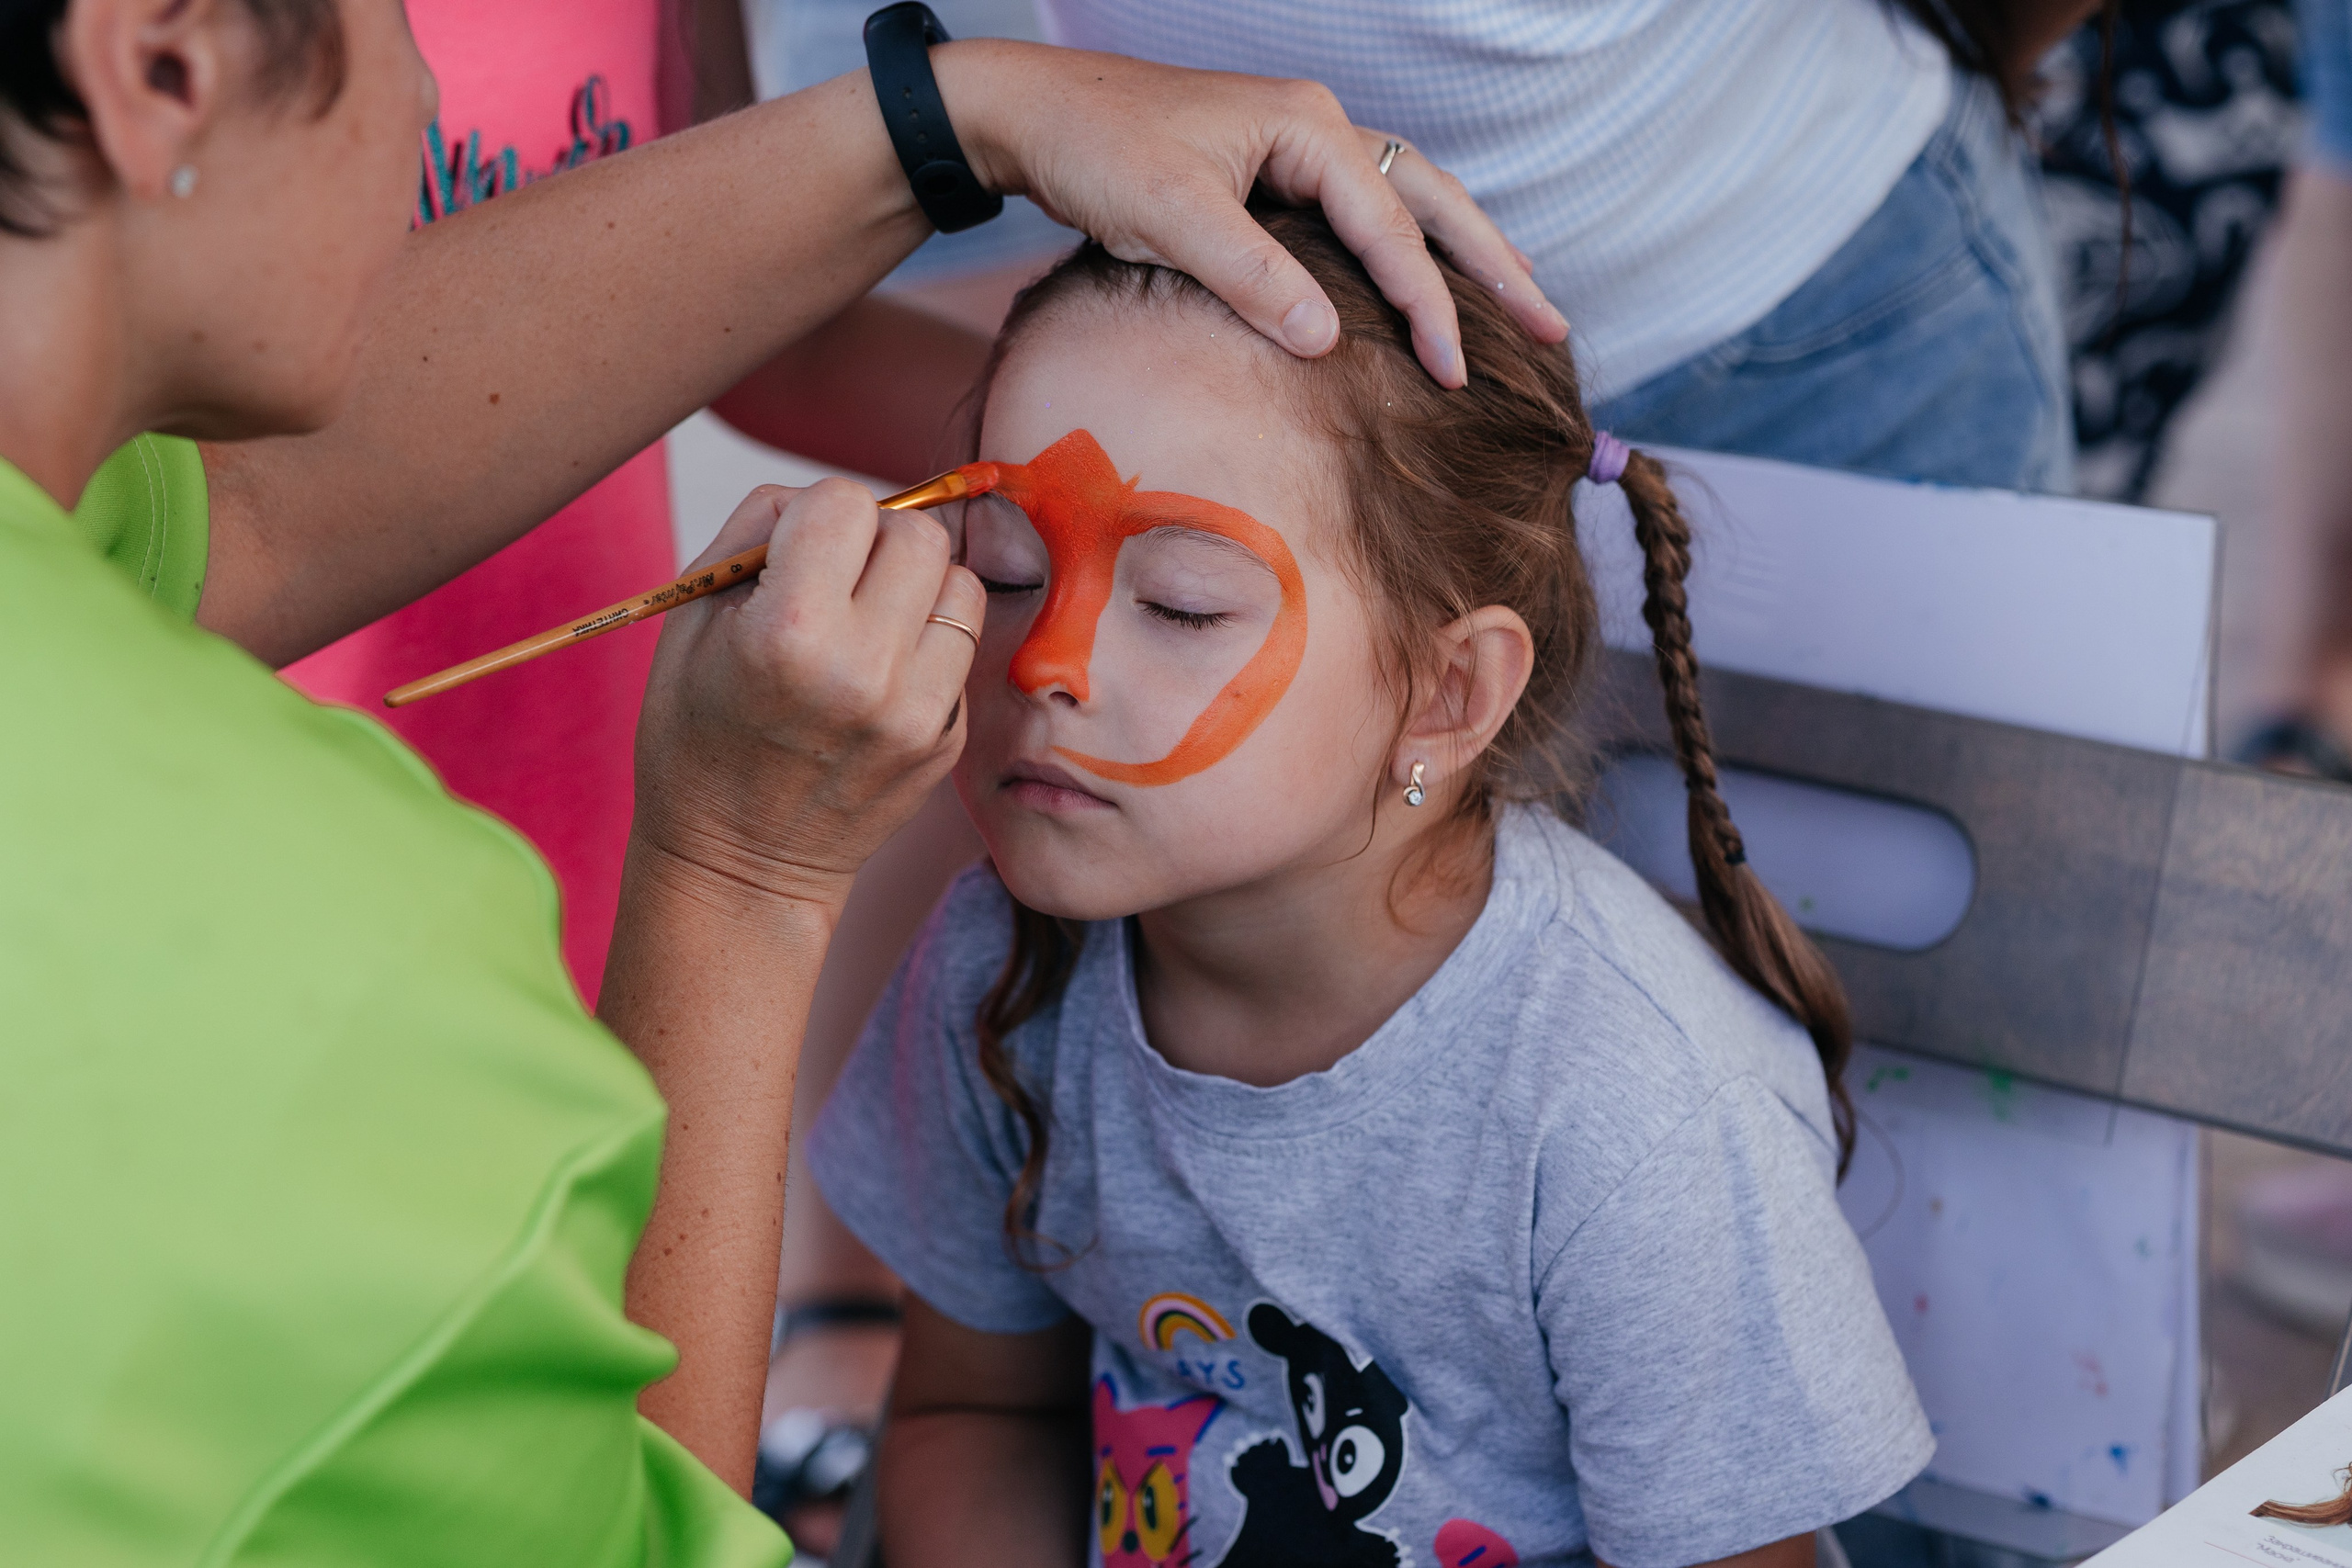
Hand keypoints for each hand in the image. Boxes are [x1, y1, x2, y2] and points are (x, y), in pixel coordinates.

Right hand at [629, 479, 985, 911]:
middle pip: (918, 534)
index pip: (845, 502)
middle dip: (875, 541)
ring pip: (961, 583)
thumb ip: (757, 533)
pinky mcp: (947, 739)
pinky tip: (879, 678)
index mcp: (787, 635)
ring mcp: (917, 712)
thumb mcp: (691, 621)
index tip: (794, 556)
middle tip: (836, 584)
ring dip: (917, 587)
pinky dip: (928, 643)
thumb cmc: (697, 736)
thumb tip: (825, 497)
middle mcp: (864, 671)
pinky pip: (963, 646)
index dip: (816, 517)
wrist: (738, 865)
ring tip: (867, 624)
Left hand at [935, 41, 1566, 388]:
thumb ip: (1252, 278)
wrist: (1033, 113)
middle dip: (1495, 265)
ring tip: (1521, 299)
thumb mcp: (1170, 219)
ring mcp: (1300, 142)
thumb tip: (1331, 340)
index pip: (1390, 229)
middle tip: (1555, 324)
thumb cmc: (1097, 152)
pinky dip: (1411, 244)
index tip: (1456, 373)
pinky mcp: (1276, 167)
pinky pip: (1368, 208)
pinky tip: (1427, 279)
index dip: (1429, 305)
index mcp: (1306, 128)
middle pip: (1432, 198)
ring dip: (1464, 250)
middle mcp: (1318, 125)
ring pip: (1408, 198)